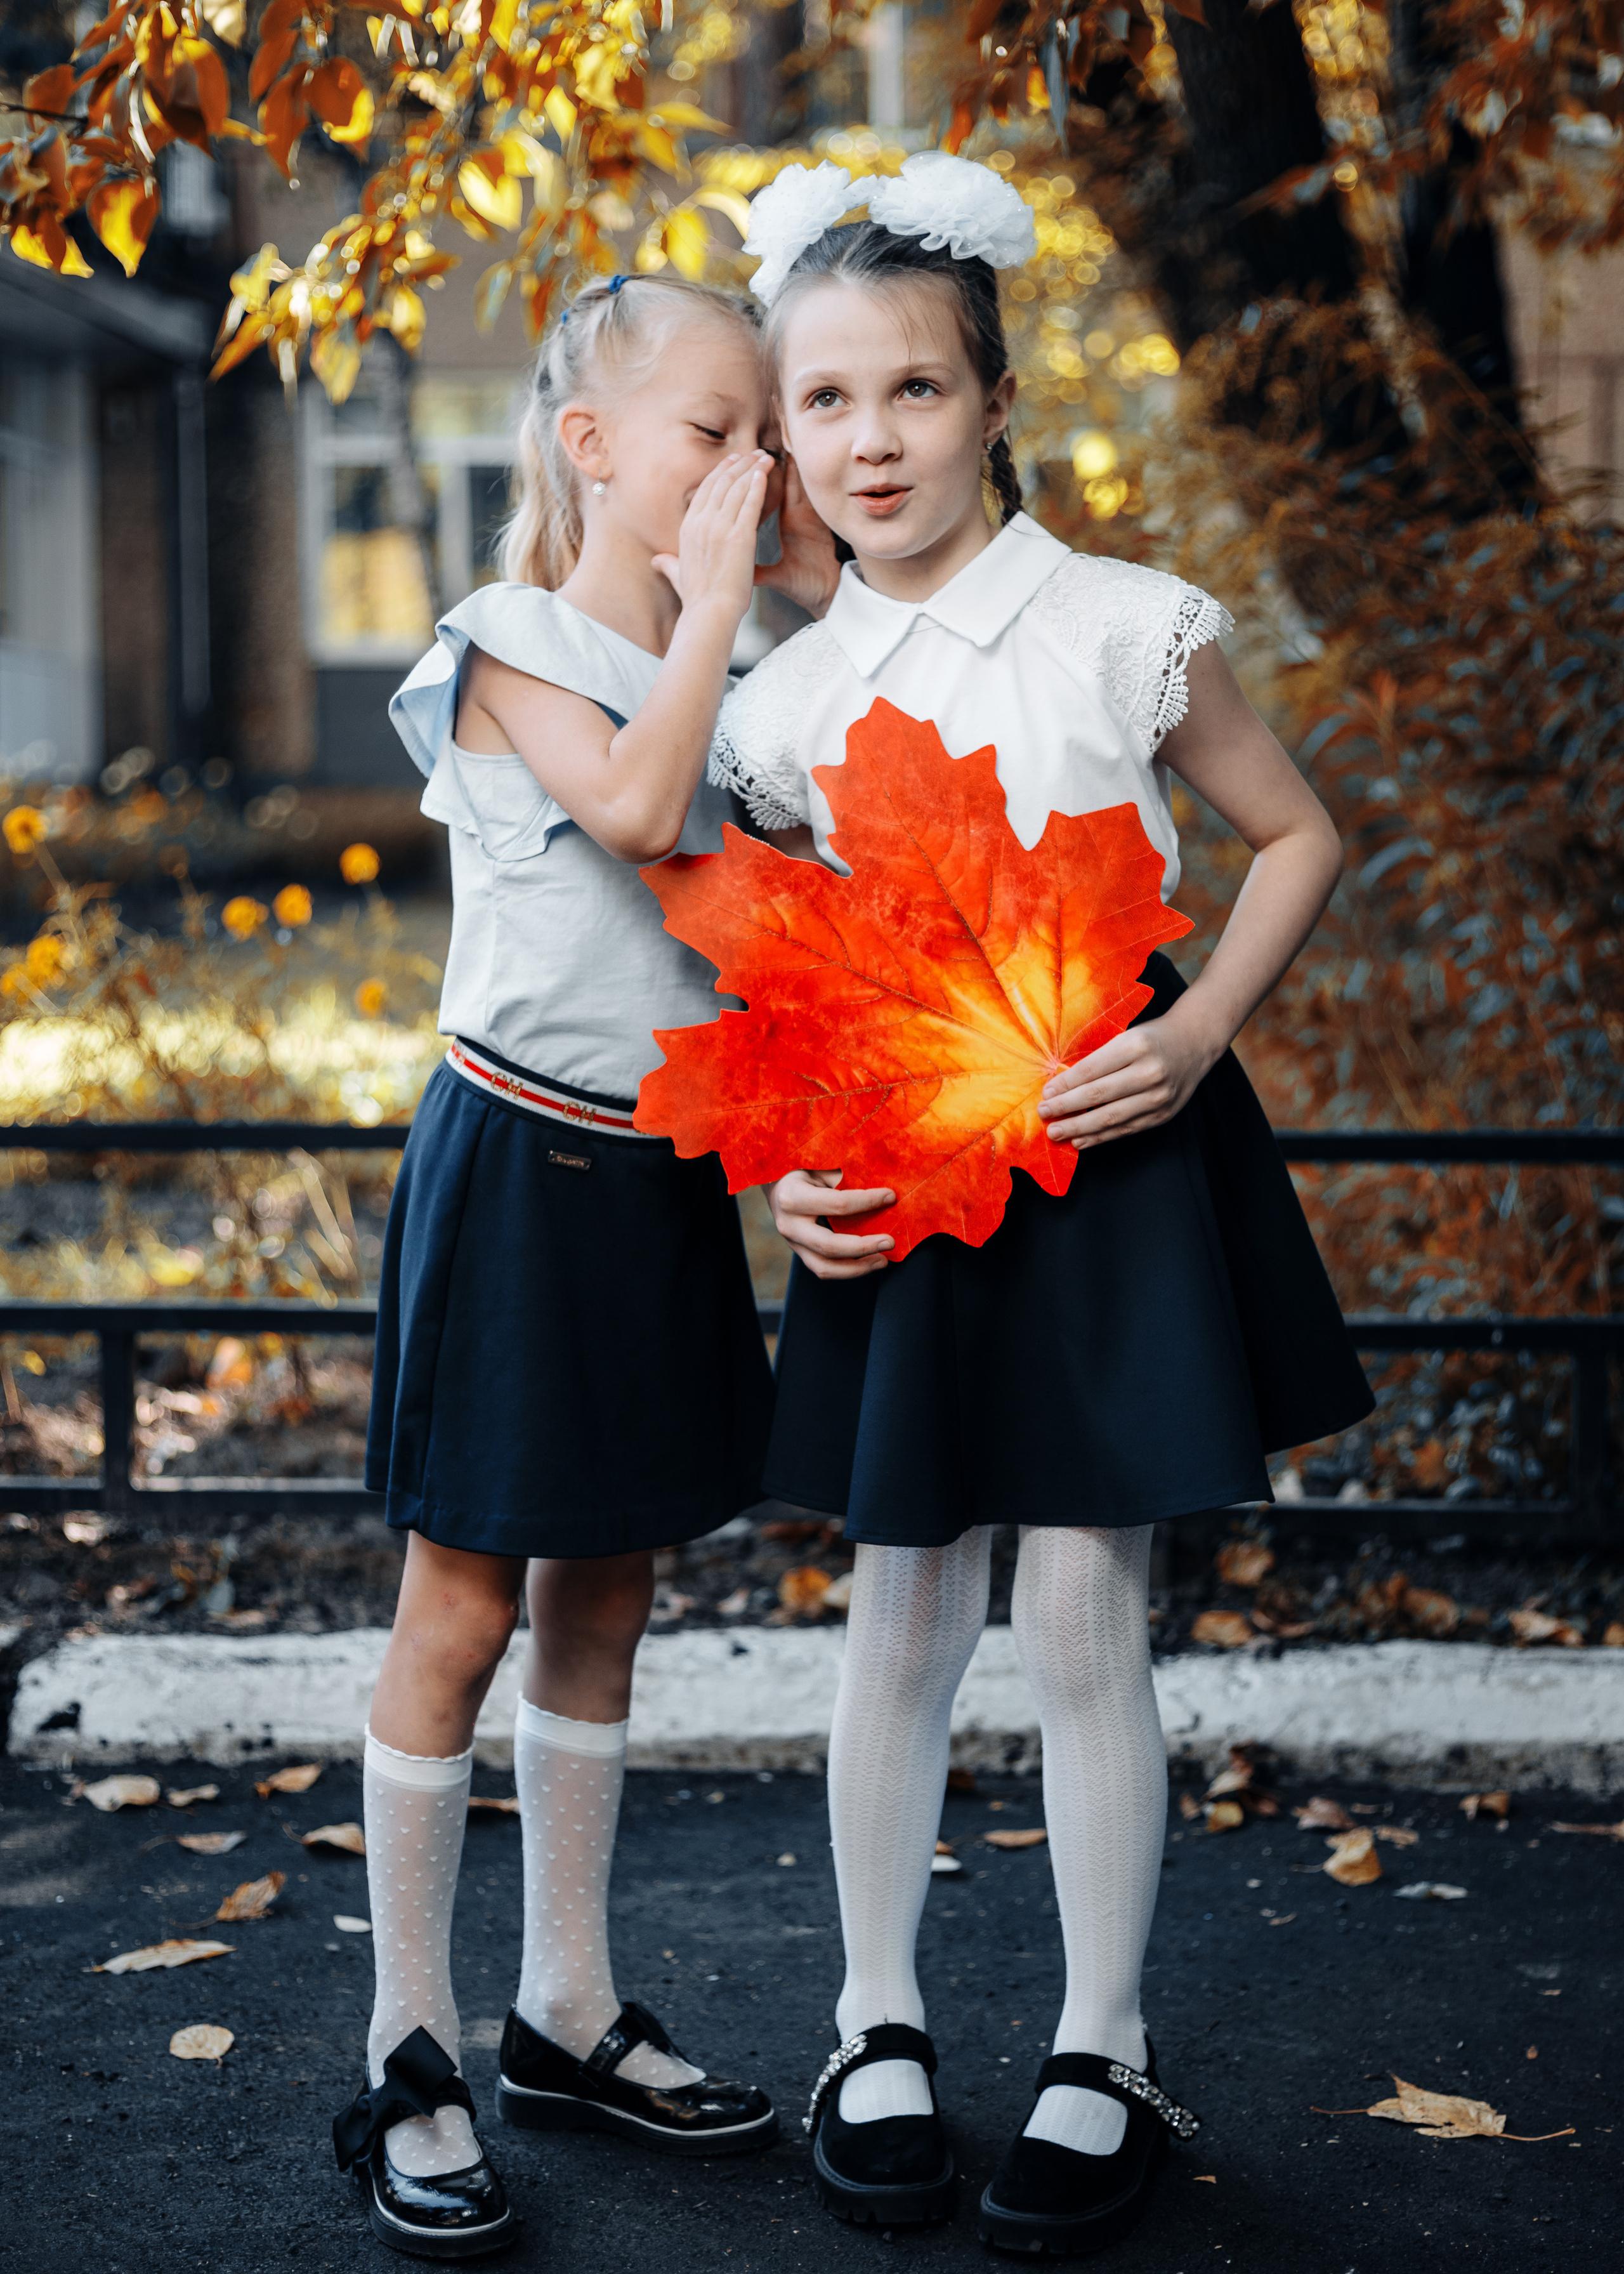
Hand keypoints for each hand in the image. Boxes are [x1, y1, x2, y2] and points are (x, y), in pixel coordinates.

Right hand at [653, 451, 772, 624]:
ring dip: (752, 469)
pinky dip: (757, 485)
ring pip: (737, 489)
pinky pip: (749, 503)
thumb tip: (656, 560)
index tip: (732, 462)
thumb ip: (668, 565)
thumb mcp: (677, 577)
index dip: (719, 473)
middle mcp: (701, 523)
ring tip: (765, 458)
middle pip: (721, 484)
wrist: (709, 613)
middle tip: (753, 452)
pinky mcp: (739, 536)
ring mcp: (719, 528)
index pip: (705, 492)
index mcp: (688, 529)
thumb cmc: (697, 600)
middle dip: (739, 465)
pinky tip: (765, 474)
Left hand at [755, 456, 839, 619]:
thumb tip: (725, 567)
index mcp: (785, 525)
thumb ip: (750, 567)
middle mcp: (797, 517)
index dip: (753, 482)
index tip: (740, 466)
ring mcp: (809, 517)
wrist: (827, 596)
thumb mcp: (771, 576)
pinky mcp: (820, 521)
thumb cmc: (803, 586)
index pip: (766, 498)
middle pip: (781, 484)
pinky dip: (805, 479)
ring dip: (789, 466)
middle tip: (758, 446)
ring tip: (780, 445)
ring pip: (796, 484)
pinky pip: (811, 495)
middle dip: (769, 467)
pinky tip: (800, 462)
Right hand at [769, 1168, 894, 1279]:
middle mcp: (789, 1224)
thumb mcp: (819, 1166)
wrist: (774, 1184)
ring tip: (882, 1261)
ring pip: (825, 1267)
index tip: (891, 1196)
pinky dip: (848, 1269)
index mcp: (793, 1197)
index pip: (838, 1204)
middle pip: (829, 1246)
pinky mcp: (799, 1252)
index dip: (868, 1201)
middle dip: (864, 1247)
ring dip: (858, 1268)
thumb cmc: (801, 1170)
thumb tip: (884, 1191)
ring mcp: (792, 1243)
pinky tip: (867, 1262)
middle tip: (890, 1242)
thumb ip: (844, 1178)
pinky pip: (824, 1268)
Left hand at [1037, 1008, 1220, 1148]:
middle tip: (1044, 1114)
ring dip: (1079, 1128)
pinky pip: (1126, 1129)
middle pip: (1098, 1096)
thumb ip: (1098, 1059)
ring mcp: (1159, 1097)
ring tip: (1056, 1132)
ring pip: (1111, 1118)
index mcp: (1135, 1046)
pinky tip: (1081, 1139)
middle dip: (1066, 1108)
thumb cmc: (1152, 1038)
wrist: (1194, 1042)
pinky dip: (1100, 1137)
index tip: (1046, 1094)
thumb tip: (1062, 1086)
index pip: (1091, 1070)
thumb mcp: (1125, 1037)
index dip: (1065, 1085)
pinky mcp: (1163, 1115)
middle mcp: (1149, 1072)